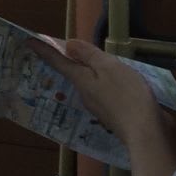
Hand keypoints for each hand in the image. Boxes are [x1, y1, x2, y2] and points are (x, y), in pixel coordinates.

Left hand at [33, 38, 167, 150]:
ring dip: (91, 73)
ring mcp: (99, 107)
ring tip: (100, 64)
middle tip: (70, 49)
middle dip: (72, 61)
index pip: (59, 62)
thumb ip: (89, 55)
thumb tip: (68, 45)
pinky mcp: (113, 115)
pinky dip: (105, 85)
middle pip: (74, 73)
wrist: (146, 134)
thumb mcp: (109, 68)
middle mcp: (85, 94)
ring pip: (90, 84)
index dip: (45, 50)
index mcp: (81, 81)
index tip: (29, 42)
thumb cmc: (127, 95)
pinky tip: (118, 84)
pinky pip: (104, 94)